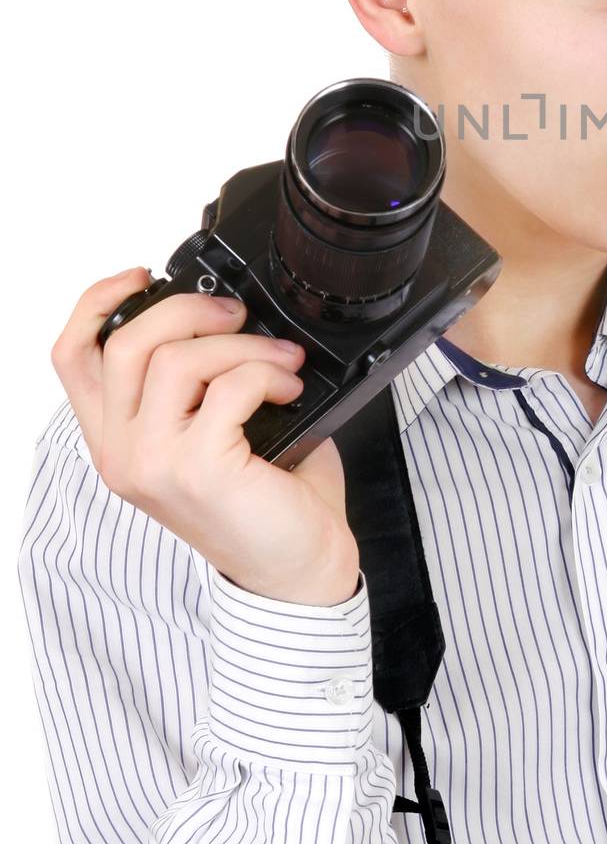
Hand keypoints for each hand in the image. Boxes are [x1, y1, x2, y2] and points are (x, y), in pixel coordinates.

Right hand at [51, 268, 360, 606]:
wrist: (297, 569)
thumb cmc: (265, 497)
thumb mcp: (214, 427)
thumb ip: (197, 379)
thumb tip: (225, 312)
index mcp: (118, 438)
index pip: (73, 357)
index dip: (98, 301)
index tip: (142, 274)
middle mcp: (122, 452)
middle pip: (126, 341)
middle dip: (190, 308)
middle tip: (238, 317)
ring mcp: (153, 463)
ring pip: (176, 358)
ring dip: (243, 344)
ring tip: (282, 360)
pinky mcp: (196, 469)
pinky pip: (229, 385)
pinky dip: (268, 372)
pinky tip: (289, 388)